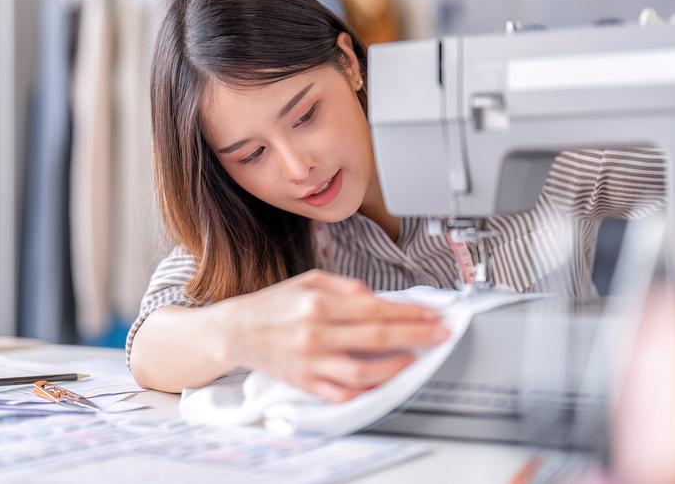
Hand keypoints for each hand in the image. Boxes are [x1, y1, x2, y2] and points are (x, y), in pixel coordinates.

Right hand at [220, 269, 448, 402]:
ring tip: (414, 358)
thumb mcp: (308, 281)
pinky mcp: (304, 383)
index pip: (375, 309)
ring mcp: (310, 363)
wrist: (236, 331)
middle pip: (377, 337)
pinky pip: (341, 393)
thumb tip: (374, 296)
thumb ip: (344, 286)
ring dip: (395, 365)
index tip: (431, 314)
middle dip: (415, 335)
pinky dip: (365, 390)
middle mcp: (315, 335)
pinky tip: (382, 381)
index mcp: (317, 305)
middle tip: (438, 333)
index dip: (408, 312)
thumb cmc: (273, 304)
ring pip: (363, 370)